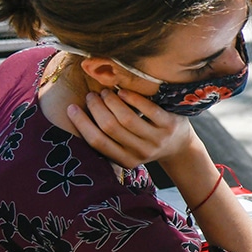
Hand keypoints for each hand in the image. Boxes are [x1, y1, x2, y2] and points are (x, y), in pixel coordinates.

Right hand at [65, 87, 195, 169]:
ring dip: (111, 101)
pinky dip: (132, 98)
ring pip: (127, 118)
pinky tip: (123, 90)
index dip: (81, 123)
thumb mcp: (126, 149)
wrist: (180, 147)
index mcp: (125, 160)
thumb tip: (75, 116)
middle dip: (96, 108)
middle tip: (91, 95)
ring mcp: (157, 139)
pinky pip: (148, 109)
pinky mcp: (169, 125)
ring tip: (105, 91)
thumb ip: (108, 139)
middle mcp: (140, 152)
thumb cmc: (144, 143)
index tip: (71, 107)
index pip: (97, 142)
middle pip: (110, 127)